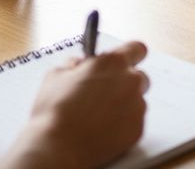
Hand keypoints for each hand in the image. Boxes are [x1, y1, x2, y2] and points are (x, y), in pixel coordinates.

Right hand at [5, 41, 148, 168]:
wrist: (58, 146)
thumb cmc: (55, 110)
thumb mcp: (56, 74)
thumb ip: (74, 64)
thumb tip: (80, 65)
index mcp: (113, 63)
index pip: (137, 48)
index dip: (129, 55)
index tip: (122, 62)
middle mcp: (131, 82)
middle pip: (139, 76)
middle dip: (125, 82)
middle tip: (104, 93)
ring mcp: (137, 107)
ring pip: (137, 100)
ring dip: (124, 104)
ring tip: (99, 115)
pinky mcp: (137, 129)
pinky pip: (134, 122)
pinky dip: (123, 124)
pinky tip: (103, 129)